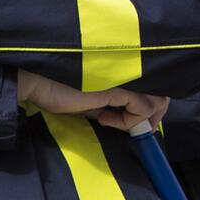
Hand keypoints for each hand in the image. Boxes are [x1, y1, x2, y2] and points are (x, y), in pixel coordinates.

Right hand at [16, 69, 167, 132]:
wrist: (37, 82)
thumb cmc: (56, 90)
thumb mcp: (90, 101)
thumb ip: (109, 104)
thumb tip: (124, 118)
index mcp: (121, 72)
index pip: (152, 87)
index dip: (149, 107)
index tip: (130, 122)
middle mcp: (128, 71)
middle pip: (162, 93)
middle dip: (152, 117)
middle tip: (133, 128)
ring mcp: (125, 78)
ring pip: (157, 102)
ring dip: (141, 120)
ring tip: (117, 123)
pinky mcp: (119, 88)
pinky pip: (141, 109)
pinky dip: (128, 122)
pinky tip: (103, 119)